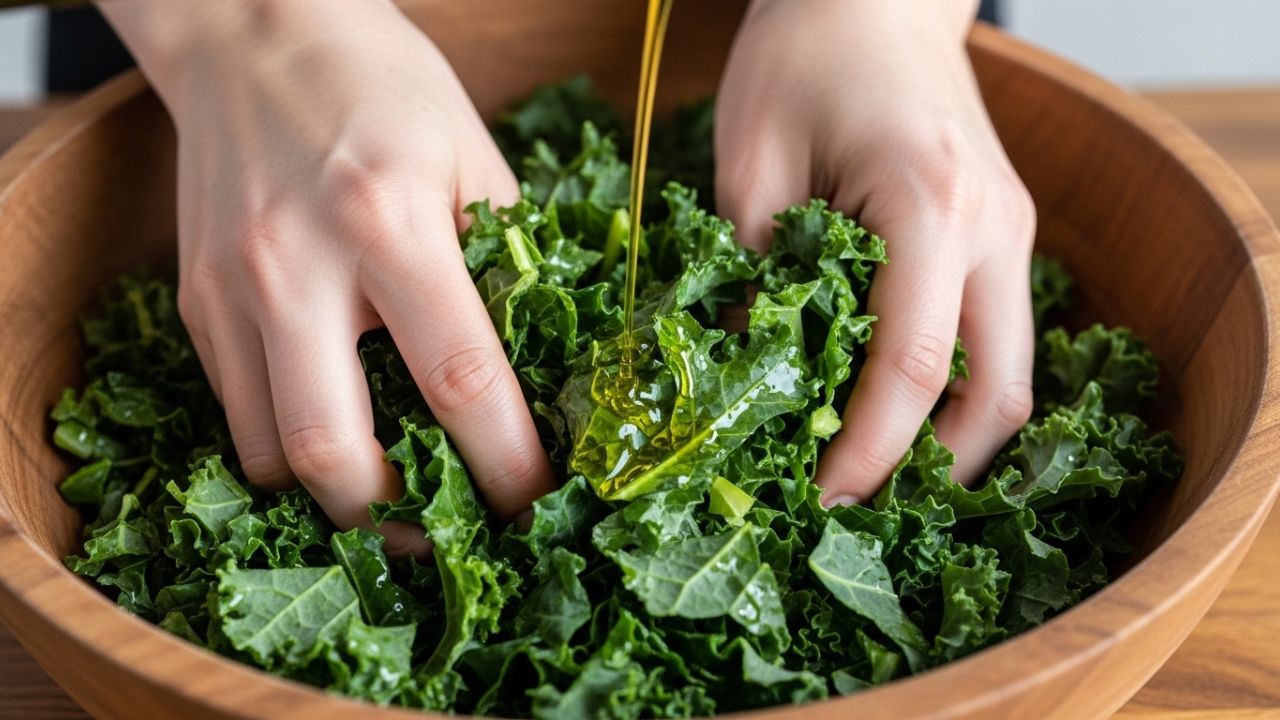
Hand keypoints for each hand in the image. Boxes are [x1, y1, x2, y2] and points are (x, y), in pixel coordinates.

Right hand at [103, 1, 554, 553]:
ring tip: (391, 495)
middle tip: (445, 531)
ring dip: (335, 495)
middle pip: (332, 451)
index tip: (535, 502)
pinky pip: (238, 410)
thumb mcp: (474, 155)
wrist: (254, 33)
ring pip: (267, 453)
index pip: (459, 379)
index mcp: (389, 220)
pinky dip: (288, 447)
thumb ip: (509, 259)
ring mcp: (233, 289)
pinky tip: (339, 431)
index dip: (505, 462)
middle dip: (397, 519)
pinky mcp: (196, 302)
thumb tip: (544, 360)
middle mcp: (297, 264)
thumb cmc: (381, 84)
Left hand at [716, 0, 1036, 501]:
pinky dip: (954, 394)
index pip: (913, 366)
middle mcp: (994, 228)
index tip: (818, 500)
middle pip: (996, 397)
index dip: (867, 452)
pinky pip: (997, 341)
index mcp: (929, 204)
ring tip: (872, 475)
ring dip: (950, 443)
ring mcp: (1012, 233)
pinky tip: (894, 413)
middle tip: (850, 507)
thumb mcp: (749, 162)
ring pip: (1010, 378)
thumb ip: (756, 273)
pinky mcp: (1002, 236)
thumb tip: (755, 380)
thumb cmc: (803, 55)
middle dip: (928, 473)